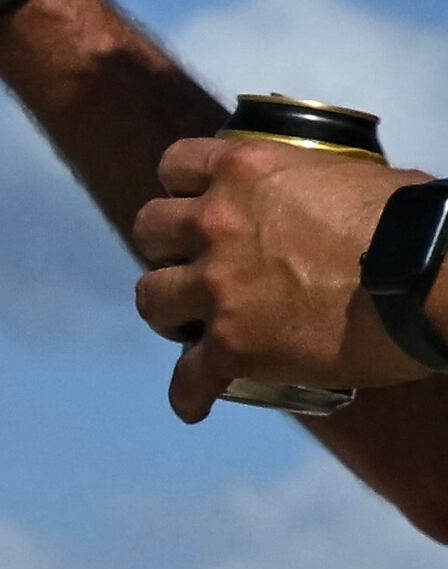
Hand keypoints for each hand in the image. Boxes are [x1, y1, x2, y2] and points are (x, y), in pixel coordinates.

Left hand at [137, 145, 423, 413]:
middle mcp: (217, 222)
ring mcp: (219, 285)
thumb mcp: (353, 177)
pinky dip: (191, 393)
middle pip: (149, 229)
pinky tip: (196, 402)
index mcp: (245, 171)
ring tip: (189, 328)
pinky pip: (188, 377)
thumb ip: (318, 188)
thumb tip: (334, 206)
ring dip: (168, 312)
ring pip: (150, 298)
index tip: (193, 206)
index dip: (181, 190)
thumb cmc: (419, 221)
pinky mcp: (234, 345)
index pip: (176, 166)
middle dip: (167, 248)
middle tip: (194, 266)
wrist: (434, 278)